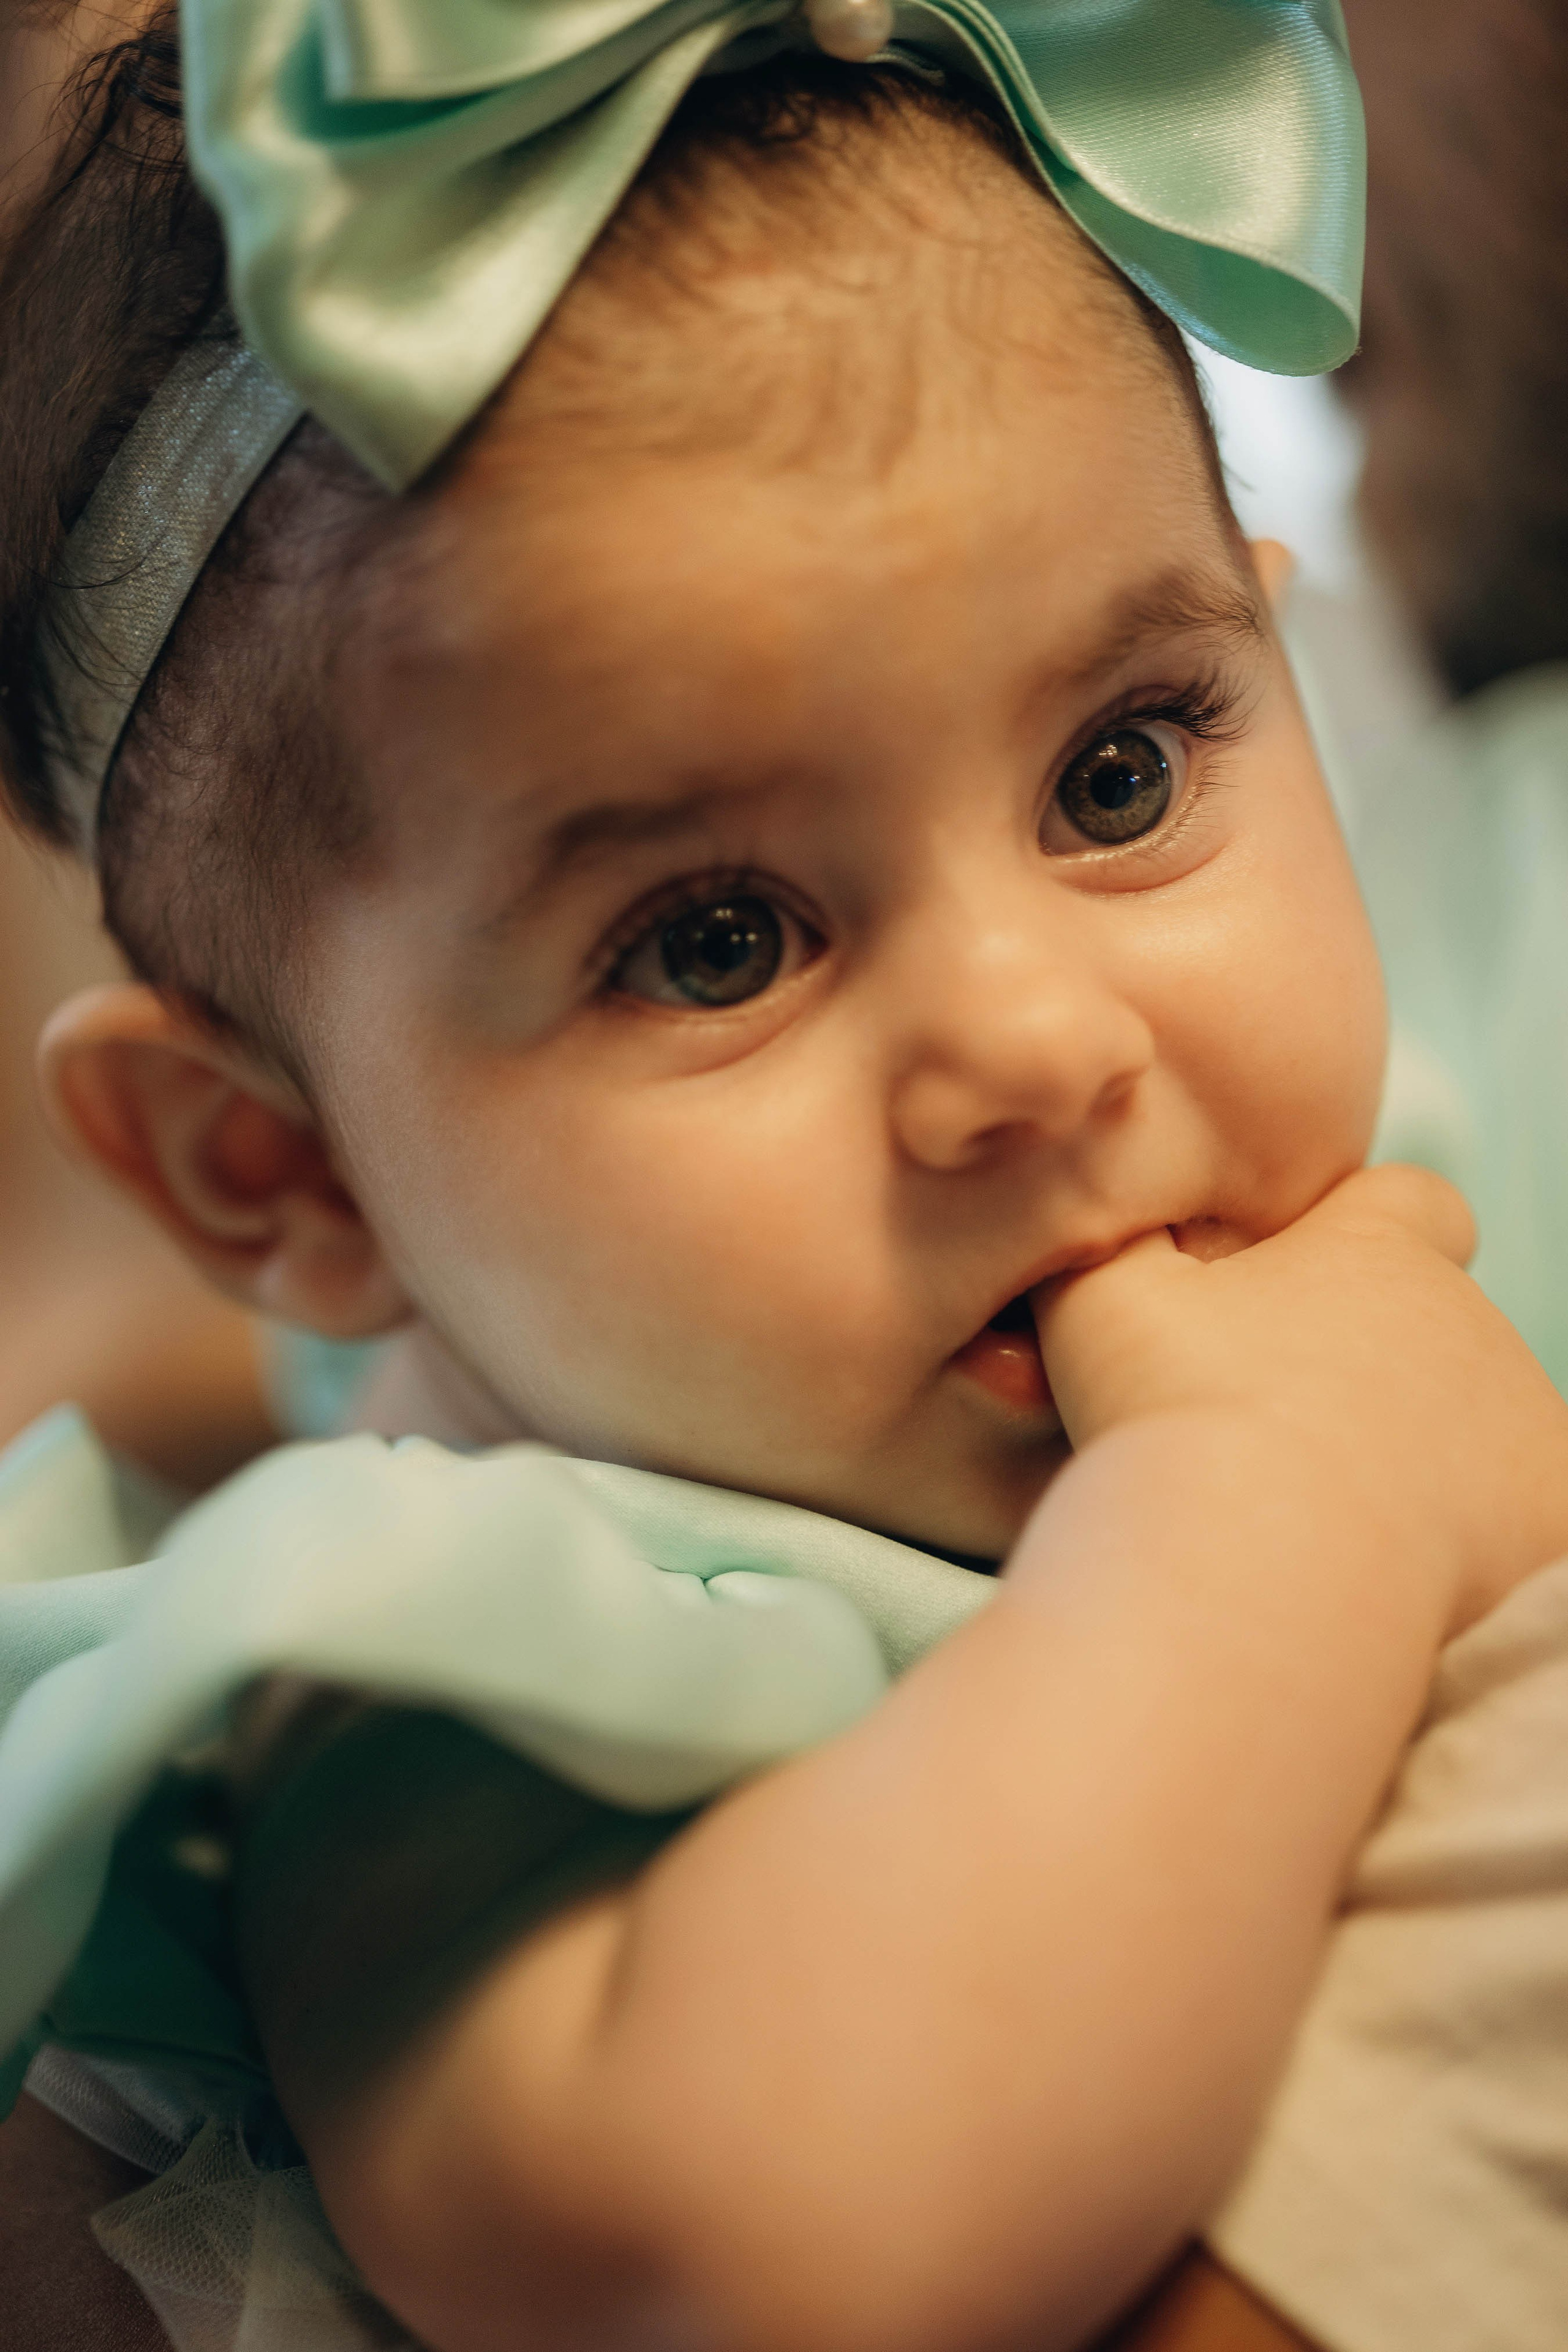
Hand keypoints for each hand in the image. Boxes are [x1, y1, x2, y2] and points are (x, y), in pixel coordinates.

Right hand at [1035, 1164, 1567, 1633]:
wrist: (1261, 1568)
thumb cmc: (1175, 1414)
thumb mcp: (1100, 1298)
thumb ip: (1117, 1238)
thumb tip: (1120, 1219)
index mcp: (1378, 1255)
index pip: (1409, 1200)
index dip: (1366, 1231)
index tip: (1305, 1285)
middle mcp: (1469, 1325)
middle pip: (1430, 1330)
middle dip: (1369, 1371)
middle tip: (1274, 1441)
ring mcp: (1525, 1424)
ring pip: (1474, 1427)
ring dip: (1414, 1458)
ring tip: (1318, 1524)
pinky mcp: (1552, 1520)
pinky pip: (1514, 1520)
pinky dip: (1465, 1541)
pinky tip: (1382, 1573)